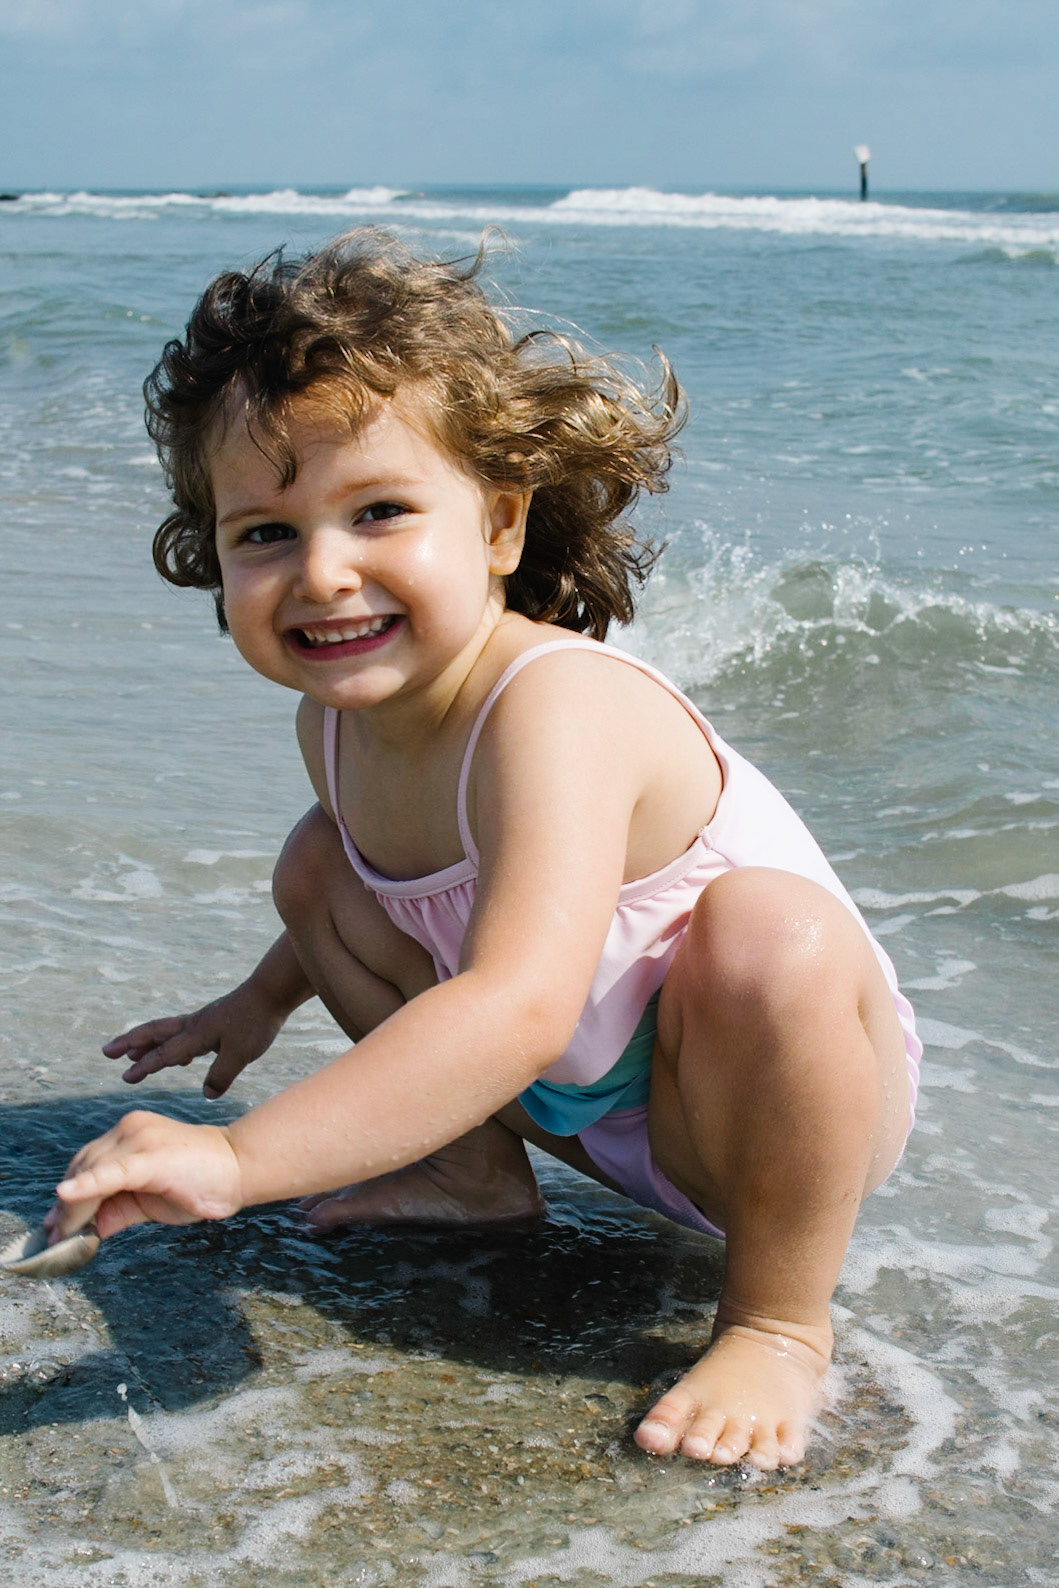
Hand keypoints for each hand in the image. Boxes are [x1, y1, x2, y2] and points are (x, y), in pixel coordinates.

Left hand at [45, 1111, 243, 1242]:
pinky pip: (111, 1173)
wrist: (242, 1168)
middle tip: (53, 1237)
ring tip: (62, 1236)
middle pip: (84, 1166)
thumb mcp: (150, 1199)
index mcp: (130, 1134)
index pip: (87, 1163)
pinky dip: (86, 1185)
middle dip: (67, 1206)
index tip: (53, 1225)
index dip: (69, 1195)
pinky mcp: (150, 1156)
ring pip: (91, 1172)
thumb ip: (118, 1209)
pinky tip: (66, 1196)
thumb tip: (87, 1231)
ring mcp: (140, 1138)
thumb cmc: (201, 1182)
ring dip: (74, 1208)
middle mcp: (130, 1129)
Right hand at [103, 980, 289, 1097]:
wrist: (271, 992)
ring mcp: (202, 1022)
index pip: (165, 1053)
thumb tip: (206, 1095)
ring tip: (130, 1054)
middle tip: (107, 1051)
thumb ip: (221, 1075)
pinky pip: (183, 1034)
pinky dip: (172, 1045)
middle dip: (129, 1043)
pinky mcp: (213, 1021)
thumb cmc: (256, 1022)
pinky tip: (178, 1058)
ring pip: (165, 1031)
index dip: (145, 1066)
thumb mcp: (241, 1054)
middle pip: (154, 1033)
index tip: (125, 1077)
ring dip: (146, 1042)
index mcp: (196, 1035)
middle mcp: (193, 1026)